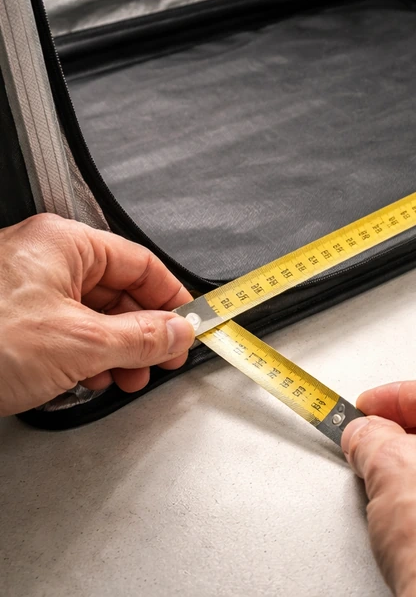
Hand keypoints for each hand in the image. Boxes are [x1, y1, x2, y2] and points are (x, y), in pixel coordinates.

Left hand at [0, 214, 194, 415]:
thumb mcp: (79, 343)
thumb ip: (141, 337)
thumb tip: (177, 332)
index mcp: (63, 244)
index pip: (140, 264)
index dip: (172, 299)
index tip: (189, 327)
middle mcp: (42, 258)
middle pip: (116, 291)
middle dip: (142, 333)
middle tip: (159, 361)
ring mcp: (20, 289)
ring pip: (89, 315)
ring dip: (114, 351)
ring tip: (125, 378)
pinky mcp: (6, 320)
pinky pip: (61, 330)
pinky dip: (82, 356)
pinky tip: (88, 379)